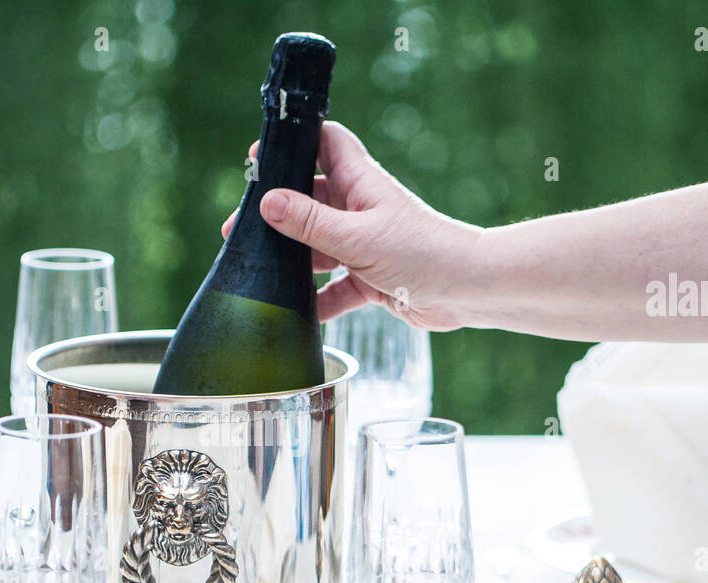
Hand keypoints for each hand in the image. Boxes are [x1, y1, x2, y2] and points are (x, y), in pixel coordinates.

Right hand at [222, 121, 480, 329]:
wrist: (467, 290)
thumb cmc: (421, 252)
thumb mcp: (356, 237)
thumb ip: (310, 222)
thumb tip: (267, 202)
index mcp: (359, 183)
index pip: (324, 144)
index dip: (293, 145)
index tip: (259, 159)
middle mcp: (360, 208)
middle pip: (309, 200)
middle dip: (276, 214)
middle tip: (240, 229)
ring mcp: (364, 243)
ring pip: (317, 246)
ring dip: (292, 259)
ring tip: (258, 271)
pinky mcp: (370, 277)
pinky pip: (334, 287)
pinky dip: (318, 300)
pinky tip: (298, 312)